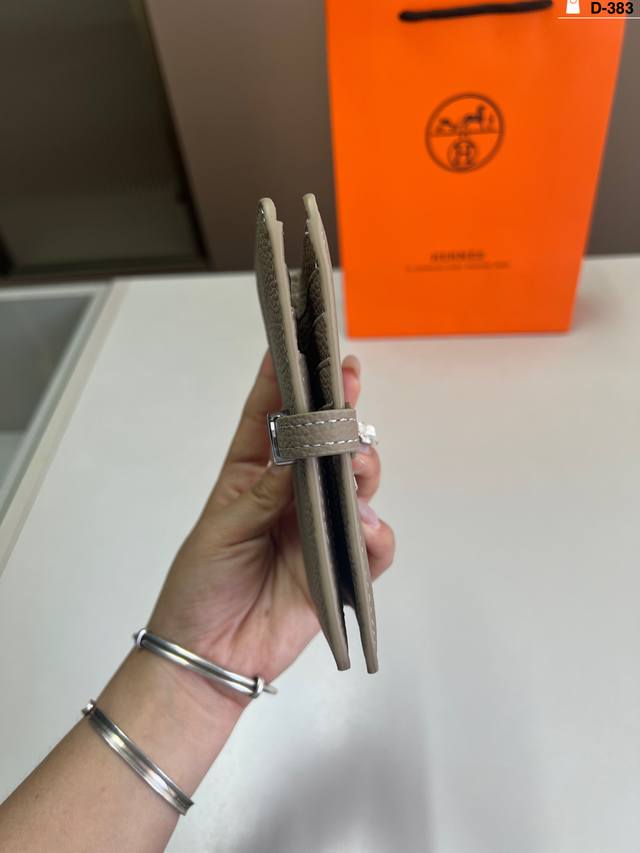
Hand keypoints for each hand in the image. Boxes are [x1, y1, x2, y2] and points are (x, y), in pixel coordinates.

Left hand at [148, 352, 394, 704]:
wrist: (211, 657)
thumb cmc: (201, 586)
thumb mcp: (223, 529)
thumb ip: (266, 492)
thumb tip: (299, 453)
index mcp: (252, 475)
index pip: (271, 417)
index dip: (285, 380)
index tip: (300, 340)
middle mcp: (291, 494)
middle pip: (324, 442)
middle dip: (338, 410)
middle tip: (347, 383)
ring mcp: (319, 528)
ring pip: (355, 484)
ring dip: (361, 465)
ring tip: (356, 459)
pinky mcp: (341, 569)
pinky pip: (372, 546)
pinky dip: (376, 535)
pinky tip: (366, 528)